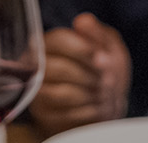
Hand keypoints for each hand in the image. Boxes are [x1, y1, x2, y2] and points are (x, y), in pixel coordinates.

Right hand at [32, 13, 128, 135]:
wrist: (105, 102)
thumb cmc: (103, 70)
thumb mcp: (108, 47)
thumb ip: (97, 33)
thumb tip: (83, 21)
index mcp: (50, 43)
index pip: (58, 41)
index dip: (83, 49)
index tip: (104, 58)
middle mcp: (37, 66)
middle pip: (58, 68)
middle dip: (88, 75)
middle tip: (110, 81)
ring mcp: (38, 92)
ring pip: (61, 93)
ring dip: (89, 94)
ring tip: (106, 93)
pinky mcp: (45, 115)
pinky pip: (66, 115)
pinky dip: (88, 112)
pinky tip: (99, 107)